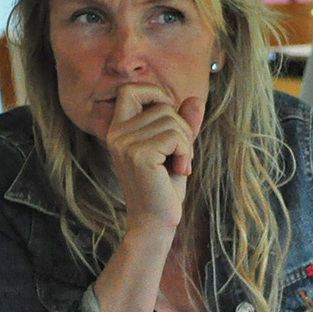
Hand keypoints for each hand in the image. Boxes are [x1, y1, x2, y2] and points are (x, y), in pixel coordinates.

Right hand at [104, 84, 205, 234]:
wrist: (155, 222)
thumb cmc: (164, 187)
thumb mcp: (174, 149)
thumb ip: (182, 123)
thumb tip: (195, 99)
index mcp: (118, 129)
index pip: (130, 89)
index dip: (154, 93)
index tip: (169, 115)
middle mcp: (117, 133)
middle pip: (162, 106)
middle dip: (182, 127)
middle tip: (180, 154)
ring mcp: (125, 143)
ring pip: (172, 120)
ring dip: (186, 143)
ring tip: (179, 165)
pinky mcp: (139, 154)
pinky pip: (175, 136)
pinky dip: (185, 151)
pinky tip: (180, 170)